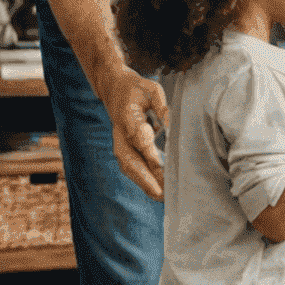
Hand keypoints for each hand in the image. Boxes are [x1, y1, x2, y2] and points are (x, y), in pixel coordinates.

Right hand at [99, 67, 170, 200]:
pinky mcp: (122, 147)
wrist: (113, 87)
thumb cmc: (136, 89)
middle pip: (129, 159)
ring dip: (143, 183)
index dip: (149, 152)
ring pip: (128, 166)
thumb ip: (161, 105)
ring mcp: (119, 142)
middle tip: (161, 194)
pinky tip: (155, 190)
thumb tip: (171, 122)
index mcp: (127, 116)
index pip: (139, 138)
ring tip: (161, 197)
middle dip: (145, 178)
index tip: (160, 166)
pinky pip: (130, 166)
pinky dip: (141, 179)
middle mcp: (120, 133)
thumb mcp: (151, 89)